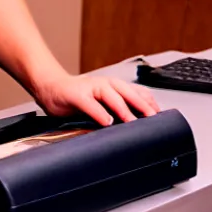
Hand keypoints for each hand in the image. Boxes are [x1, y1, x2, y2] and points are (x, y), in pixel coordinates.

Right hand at [33, 72, 160, 126]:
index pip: (137, 92)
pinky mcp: (76, 95)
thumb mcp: (102, 102)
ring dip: (123, 108)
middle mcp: (105, 84)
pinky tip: (106, 121)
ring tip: (132, 121)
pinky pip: (90, 103)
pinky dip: (99, 112)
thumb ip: (117, 109)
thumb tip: (137, 126)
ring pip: (111, 96)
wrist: (50, 87)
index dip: (150, 103)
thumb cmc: (76, 96)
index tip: (161, 117)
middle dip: (142, 105)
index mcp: (114, 86)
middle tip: (152, 118)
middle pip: (128, 92)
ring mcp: (90, 88)